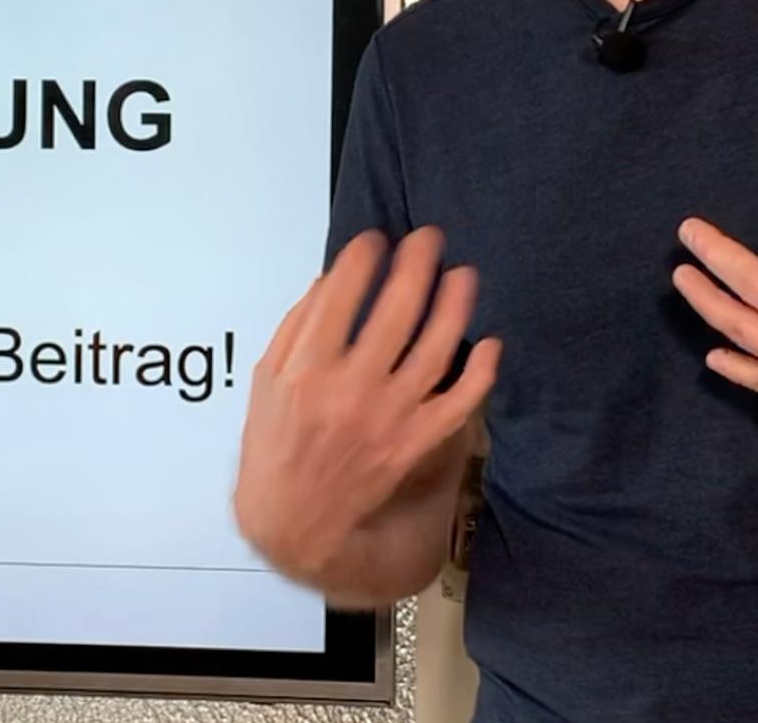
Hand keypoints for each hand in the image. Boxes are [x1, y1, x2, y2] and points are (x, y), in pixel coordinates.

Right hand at [233, 227, 501, 581]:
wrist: (295, 519)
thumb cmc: (274, 443)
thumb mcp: (268, 379)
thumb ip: (297, 327)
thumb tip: (332, 280)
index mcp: (307, 368)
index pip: (342, 295)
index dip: (363, 257)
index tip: (376, 239)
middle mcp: (351, 388)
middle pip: (395, 312)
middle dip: (416, 265)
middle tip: (429, 238)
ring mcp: (389, 417)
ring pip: (434, 349)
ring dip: (454, 305)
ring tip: (464, 274)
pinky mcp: (415, 443)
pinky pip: (457, 404)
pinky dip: (479, 374)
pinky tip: (489, 344)